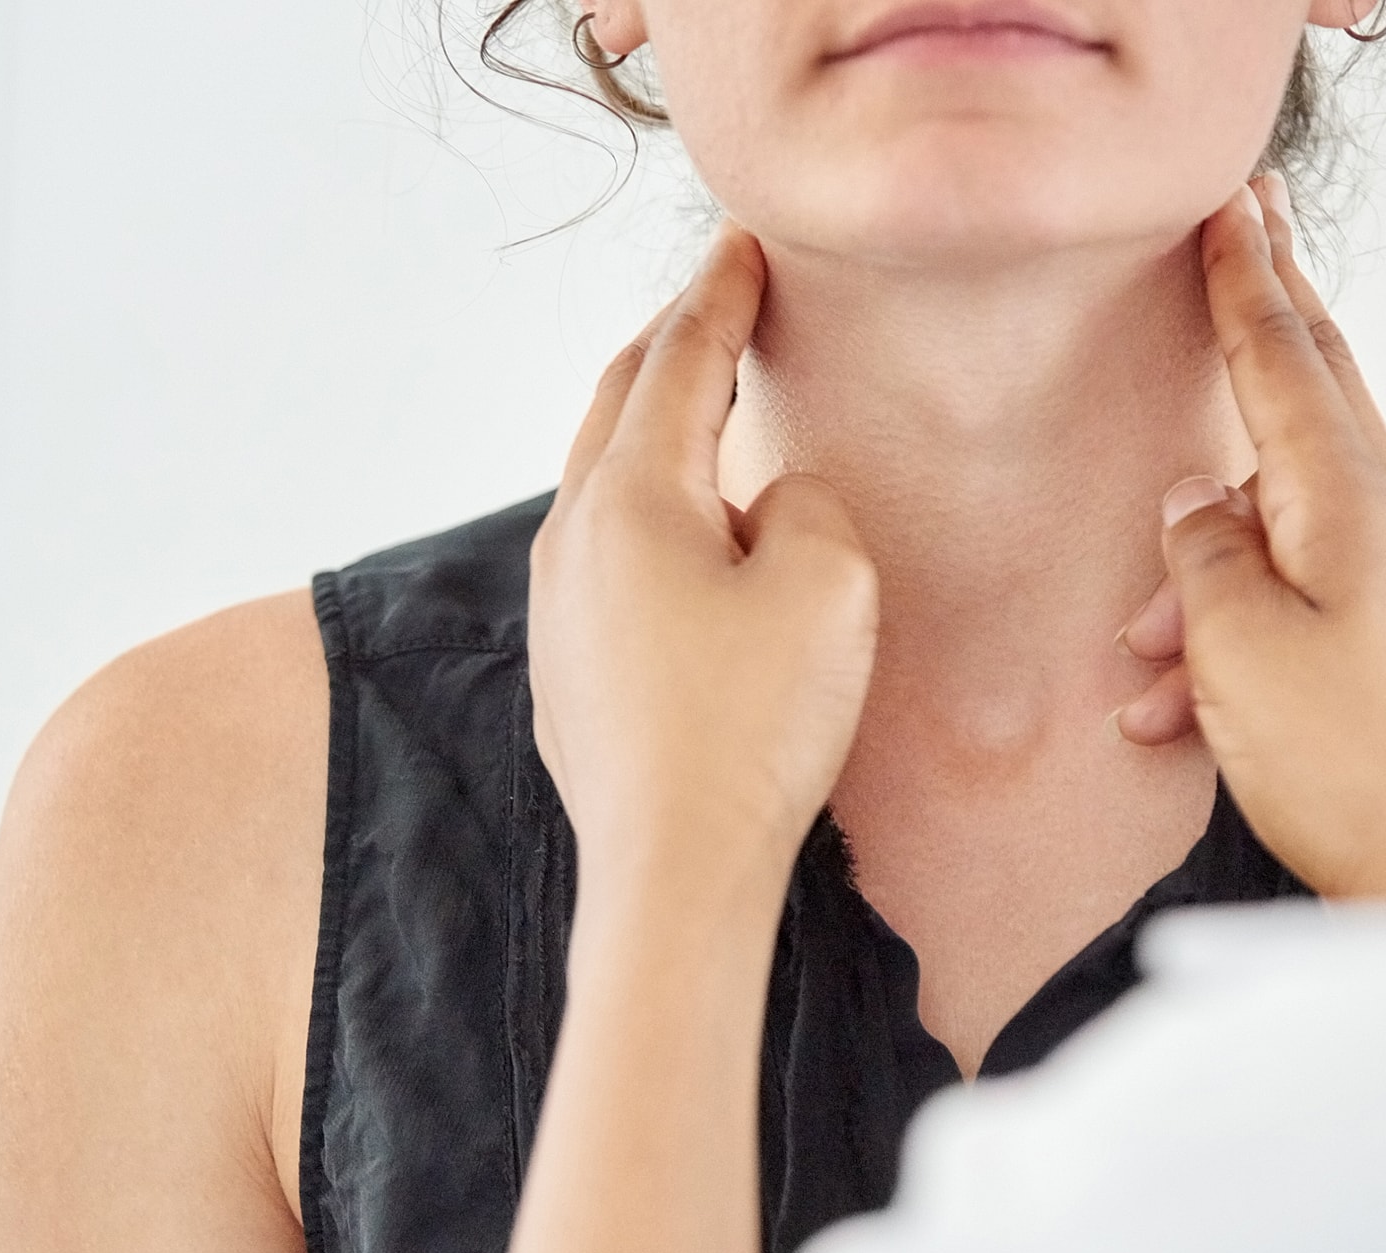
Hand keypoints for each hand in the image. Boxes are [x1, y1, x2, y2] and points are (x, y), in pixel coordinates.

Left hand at [528, 225, 880, 927]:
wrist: (674, 873)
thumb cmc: (752, 730)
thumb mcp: (826, 583)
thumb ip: (806, 503)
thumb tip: (766, 503)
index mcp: (629, 498)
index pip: (677, 361)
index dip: (718, 296)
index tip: (742, 246)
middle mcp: (571, 540)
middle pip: (617, 407)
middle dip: (670, 345)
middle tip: (718, 302)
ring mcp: (559, 611)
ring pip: (603, 483)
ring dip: (653, 430)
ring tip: (701, 408)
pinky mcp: (570, 673)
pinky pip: (607, 558)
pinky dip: (648, 512)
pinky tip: (685, 540)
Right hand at [1115, 179, 1385, 901]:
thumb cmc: (1342, 763)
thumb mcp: (1236, 646)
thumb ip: (1202, 554)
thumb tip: (1194, 499)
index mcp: (1346, 502)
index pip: (1285, 358)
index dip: (1245, 280)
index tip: (1230, 204)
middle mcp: (1376, 524)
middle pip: (1313, 392)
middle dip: (1271, 312)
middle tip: (1252, 224)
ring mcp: (1381, 581)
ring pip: (1272, 517)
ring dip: (1195, 566)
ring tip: (1142, 653)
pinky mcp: (1372, 639)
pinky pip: (1275, 600)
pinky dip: (1214, 638)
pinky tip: (1161, 713)